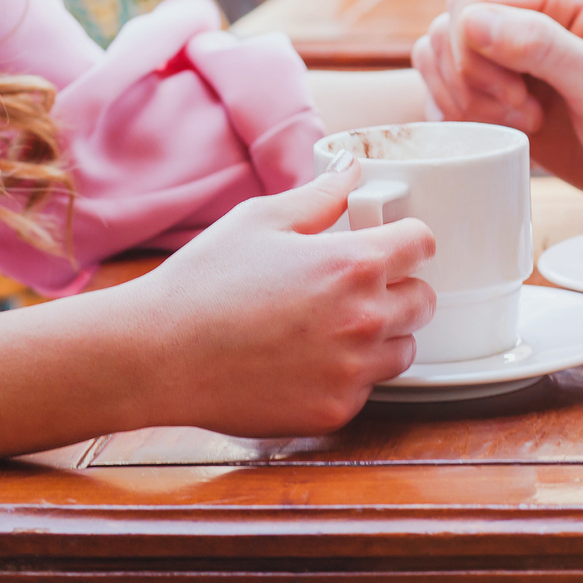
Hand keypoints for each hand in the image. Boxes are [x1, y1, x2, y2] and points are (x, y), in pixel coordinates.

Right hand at [125, 160, 435, 435]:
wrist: (158, 356)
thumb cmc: (203, 282)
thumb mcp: (260, 220)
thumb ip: (319, 196)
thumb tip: (351, 170)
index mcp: (352, 264)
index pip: (423, 243)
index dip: (408, 239)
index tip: (394, 244)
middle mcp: (365, 319)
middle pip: (423, 300)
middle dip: (400, 288)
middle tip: (357, 288)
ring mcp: (352, 372)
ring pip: (402, 349)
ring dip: (382, 336)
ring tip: (330, 326)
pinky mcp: (333, 412)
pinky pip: (366, 389)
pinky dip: (347, 376)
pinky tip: (305, 361)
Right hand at [411, 0, 582, 205]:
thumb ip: (540, 45)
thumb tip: (471, 21)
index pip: (470, 1)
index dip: (474, 52)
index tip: (518, 96)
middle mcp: (532, 13)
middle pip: (448, 29)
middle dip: (472, 81)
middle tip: (525, 115)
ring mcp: (513, 51)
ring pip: (438, 57)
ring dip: (466, 100)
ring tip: (522, 124)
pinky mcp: (500, 86)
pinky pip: (444, 86)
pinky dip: (459, 114)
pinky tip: (502, 133)